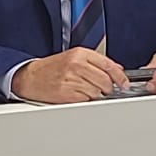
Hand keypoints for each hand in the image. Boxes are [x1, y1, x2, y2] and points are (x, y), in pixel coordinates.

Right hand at [11, 47, 126, 103]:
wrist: (30, 77)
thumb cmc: (51, 68)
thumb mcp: (74, 57)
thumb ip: (96, 62)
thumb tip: (117, 69)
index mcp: (80, 54)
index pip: (108, 65)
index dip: (119, 76)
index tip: (124, 83)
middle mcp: (77, 65)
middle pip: (105, 81)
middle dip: (108, 88)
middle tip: (104, 89)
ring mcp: (72, 79)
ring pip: (97, 92)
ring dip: (96, 95)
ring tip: (86, 91)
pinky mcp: (67, 93)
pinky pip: (87, 100)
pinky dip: (86, 101)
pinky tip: (79, 95)